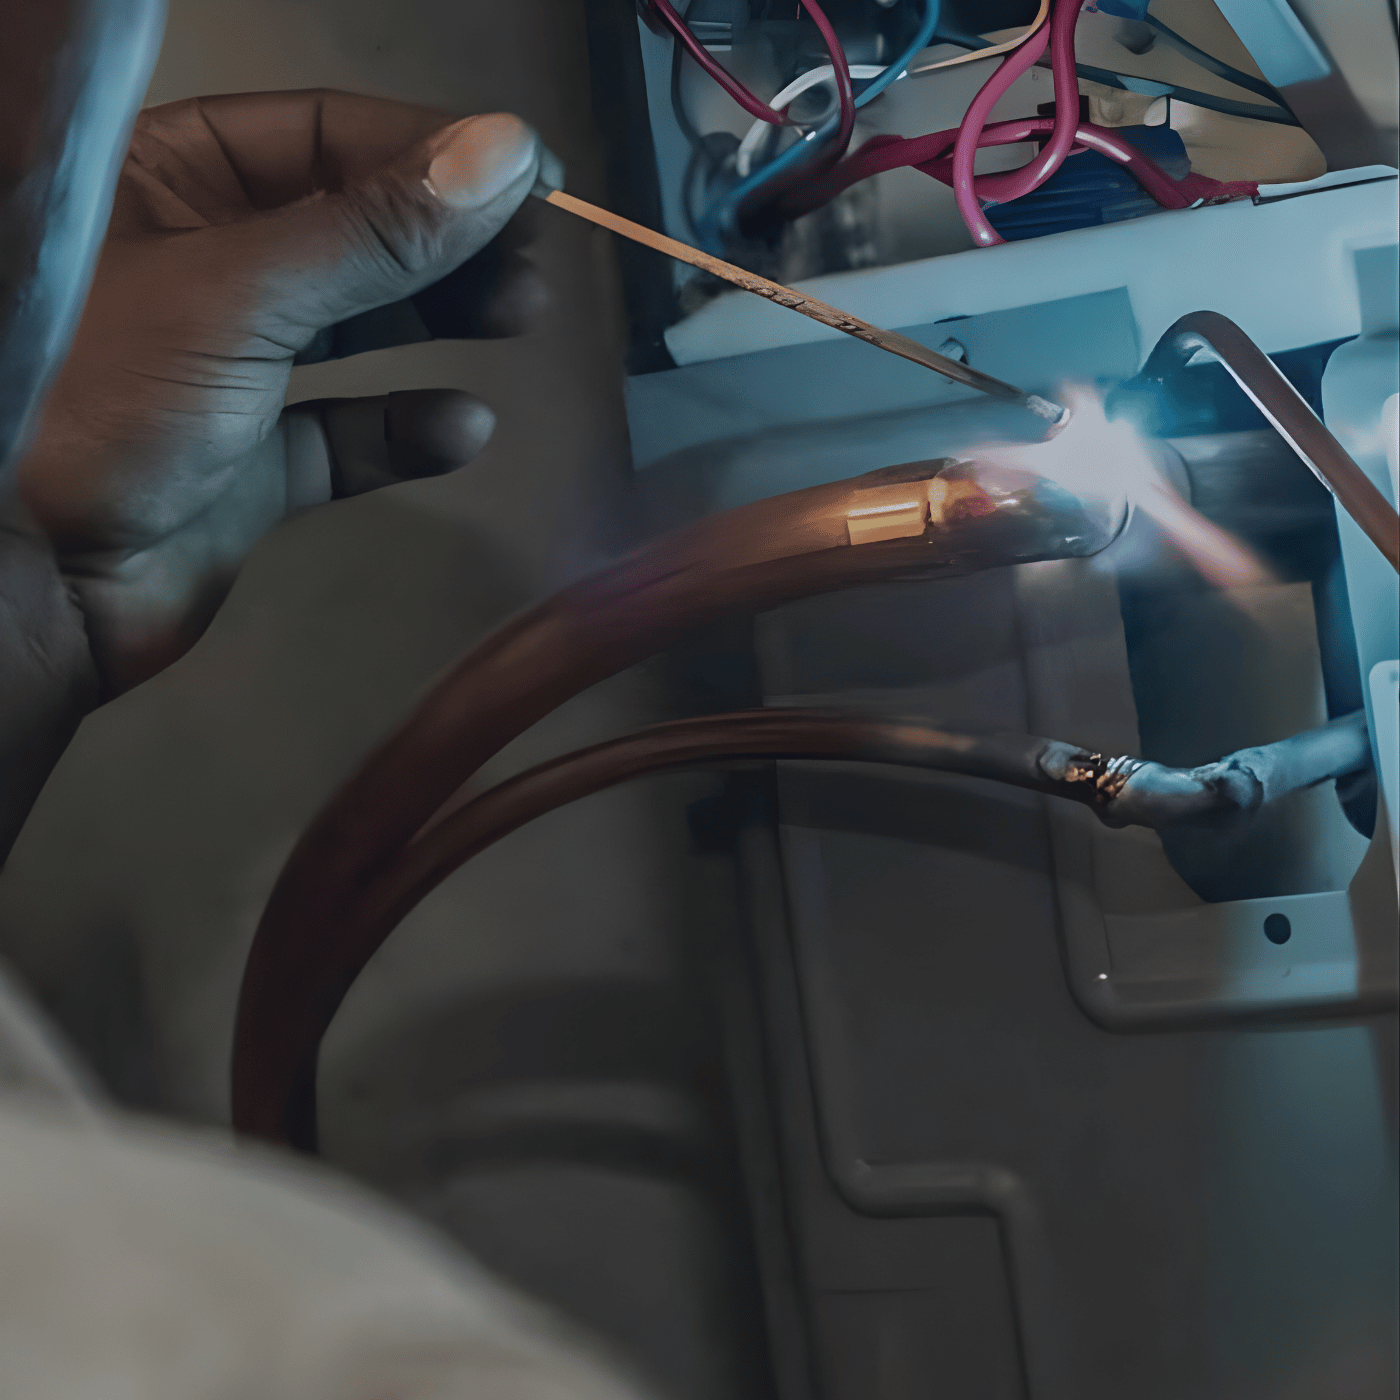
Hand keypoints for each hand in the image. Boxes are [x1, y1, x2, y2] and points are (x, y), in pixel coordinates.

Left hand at [16, 89, 561, 693]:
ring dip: (437, 318)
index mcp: (162, 183)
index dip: (427, 149)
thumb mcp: (238, 293)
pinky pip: (346, 434)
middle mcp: (200, 264)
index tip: (528, 174)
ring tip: (519, 317)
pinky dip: (404, 431)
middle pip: (348, 227)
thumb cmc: (105, 403)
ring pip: (355, 326)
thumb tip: (508, 156)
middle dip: (442, 239)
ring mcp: (229, 367)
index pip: (318, 135)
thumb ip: (374, 231)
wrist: (35, 585)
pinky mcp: (254, 464)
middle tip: (532, 258)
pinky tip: (461, 430)